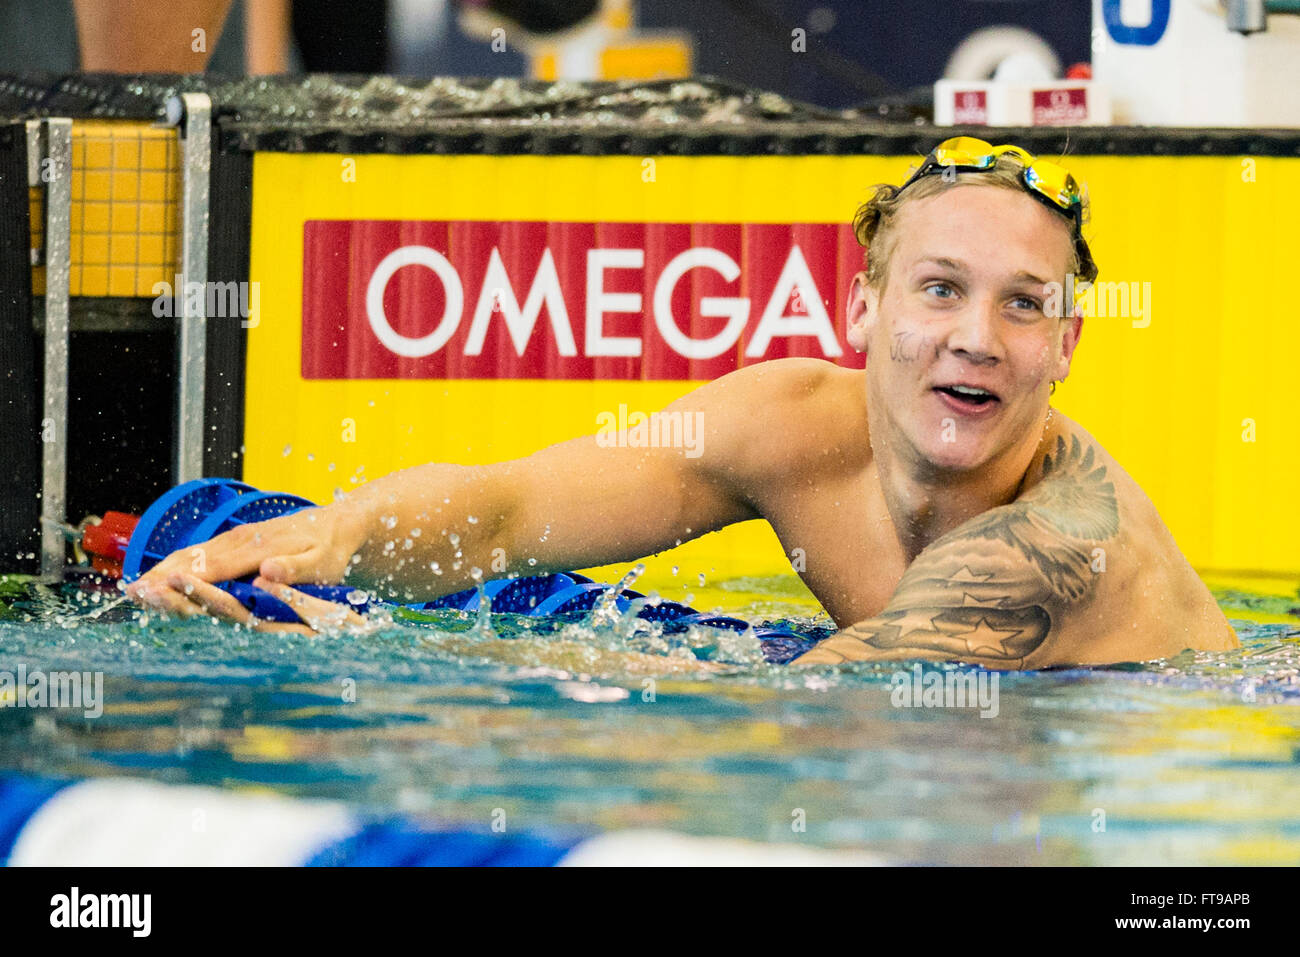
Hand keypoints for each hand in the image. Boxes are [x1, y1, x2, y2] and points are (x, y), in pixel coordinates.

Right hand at [125, 502, 371, 622]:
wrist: (337, 523)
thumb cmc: (330, 550)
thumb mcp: (321, 564)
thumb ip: (294, 570)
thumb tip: (267, 573)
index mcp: (255, 549)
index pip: (211, 568)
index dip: (182, 581)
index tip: (154, 592)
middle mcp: (239, 541)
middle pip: (192, 559)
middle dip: (160, 576)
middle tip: (130, 594)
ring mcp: (234, 540)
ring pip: (191, 554)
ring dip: (161, 570)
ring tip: (133, 589)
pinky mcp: (234, 542)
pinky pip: (199, 553)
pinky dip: (175, 565)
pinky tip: (159, 578)